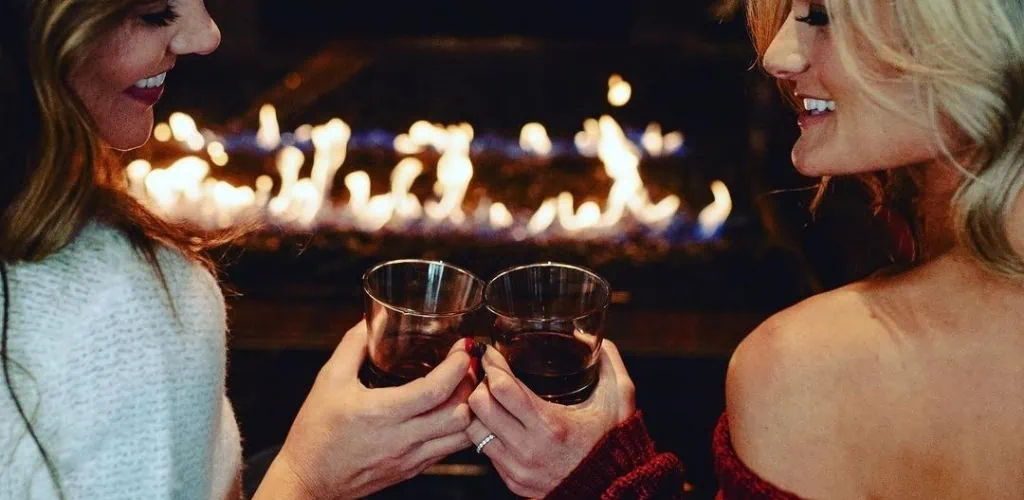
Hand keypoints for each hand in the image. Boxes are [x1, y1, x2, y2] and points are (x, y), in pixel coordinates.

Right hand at [254, 322, 474, 499]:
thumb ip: (352, 346)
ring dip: (470, 409)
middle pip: (459, 413)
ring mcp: (411, 458)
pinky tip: (451, 411)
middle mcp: (402, 439)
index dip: (457, 366)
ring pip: (461, 436)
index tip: (463, 348)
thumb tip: (368, 322)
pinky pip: (449, 450)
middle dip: (472, 384)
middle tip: (468, 365)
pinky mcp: (413, 470)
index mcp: (382, 413)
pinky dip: (459, 429)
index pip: (436, 390)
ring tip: (465, 388)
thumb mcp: (329, 380)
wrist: (308, 480)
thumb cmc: (315, 433)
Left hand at [465, 340, 635, 497]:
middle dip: (481, 384)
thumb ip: (609, 363)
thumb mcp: (620, 399)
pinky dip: (487, 432)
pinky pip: (485, 451)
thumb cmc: (614, 441)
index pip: (502, 388)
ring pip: (474, 431)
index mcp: (551, 425)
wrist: (613, 488)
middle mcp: (528, 449)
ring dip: (478, 410)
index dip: (492, 364)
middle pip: (478, 406)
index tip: (490, 352)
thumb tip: (592, 337)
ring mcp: (517, 468)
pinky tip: (499, 420)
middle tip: (489, 374)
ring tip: (490, 396)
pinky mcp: (513, 481)